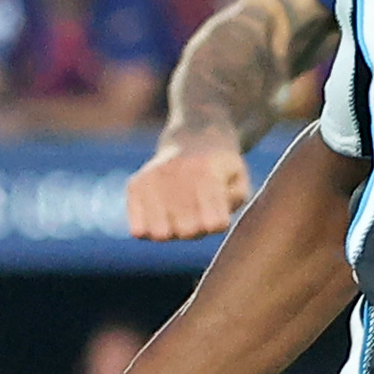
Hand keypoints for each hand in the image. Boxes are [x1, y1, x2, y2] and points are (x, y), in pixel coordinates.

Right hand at [127, 128, 253, 240]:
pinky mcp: (134, 187)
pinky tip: (159, 219)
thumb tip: (210, 220)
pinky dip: (148, 230)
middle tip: (198, 215)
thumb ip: (234, 199)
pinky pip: (138, 230)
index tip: (218, 212)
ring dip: (172, 232)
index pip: (214, 224)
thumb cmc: (220, 170)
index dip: (218, 224)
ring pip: (160, 234)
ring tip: (179, 218)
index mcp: (208, 173)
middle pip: (188, 232)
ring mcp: (152, 180)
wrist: (191, 140)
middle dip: (197, 230)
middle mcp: (177, 174)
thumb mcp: (239, 179)